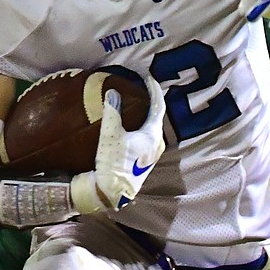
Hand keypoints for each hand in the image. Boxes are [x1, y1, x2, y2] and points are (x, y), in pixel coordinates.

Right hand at [70, 75, 166, 212]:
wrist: (111, 192)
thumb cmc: (113, 163)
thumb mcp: (110, 136)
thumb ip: (112, 112)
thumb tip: (113, 92)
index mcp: (153, 135)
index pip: (158, 106)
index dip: (153, 90)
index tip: (147, 77)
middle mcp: (158, 143)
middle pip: (157, 117)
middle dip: (151, 101)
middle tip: (142, 88)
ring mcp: (153, 154)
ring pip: (152, 128)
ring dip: (145, 115)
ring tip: (136, 104)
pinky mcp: (145, 160)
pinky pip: (146, 136)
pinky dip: (141, 126)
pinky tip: (132, 126)